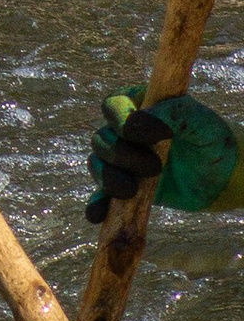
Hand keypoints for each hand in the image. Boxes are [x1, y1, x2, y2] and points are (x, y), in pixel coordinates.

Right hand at [87, 88, 242, 219]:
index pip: (112, 106)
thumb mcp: (198, 121)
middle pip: (102, 139)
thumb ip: (171, 113)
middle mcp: (125, 132)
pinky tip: (96, 214)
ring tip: (133, 190)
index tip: (147, 136)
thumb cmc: (213, 141)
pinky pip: (102, 195)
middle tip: (154, 167)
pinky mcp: (126, 188)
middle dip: (121, 155)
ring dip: (109, 178)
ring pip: (98, 165)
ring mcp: (124, 161)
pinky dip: (97, 204)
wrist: (225, 177)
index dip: (121, 120)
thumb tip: (136, 123)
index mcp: (138, 106)